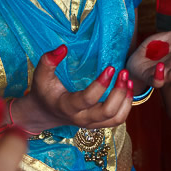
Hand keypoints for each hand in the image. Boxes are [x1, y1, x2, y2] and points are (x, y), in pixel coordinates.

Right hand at [11, 45, 131, 131]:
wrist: (45, 113)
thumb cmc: (44, 91)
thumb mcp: (41, 75)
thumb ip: (48, 61)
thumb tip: (63, 48)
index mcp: (67, 107)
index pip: (88, 99)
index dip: (101, 84)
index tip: (110, 68)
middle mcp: (81, 119)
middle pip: (107, 112)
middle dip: (119, 92)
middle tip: (123, 72)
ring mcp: (92, 123)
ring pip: (116, 118)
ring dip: (126, 99)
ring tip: (128, 80)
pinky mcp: (99, 123)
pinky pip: (118, 119)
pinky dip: (127, 105)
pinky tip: (128, 88)